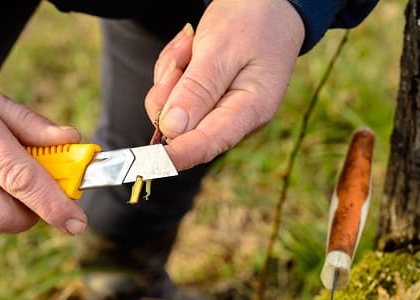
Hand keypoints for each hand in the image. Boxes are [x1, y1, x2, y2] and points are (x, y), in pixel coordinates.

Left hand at [144, 0, 304, 169]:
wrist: (271, 3)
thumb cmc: (253, 21)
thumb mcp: (222, 49)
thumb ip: (198, 90)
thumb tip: (173, 131)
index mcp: (251, 110)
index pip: (209, 144)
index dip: (177, 156)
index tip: (149, 162)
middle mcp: (237, 118)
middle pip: (183, 127)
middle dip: (170, 91)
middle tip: (184, 53)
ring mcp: (222, 111)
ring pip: (172, 109)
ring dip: (171, 75)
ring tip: (191, 44)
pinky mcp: (209, 101)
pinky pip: (174, 94)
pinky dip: (174, 70)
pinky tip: (190, 48)